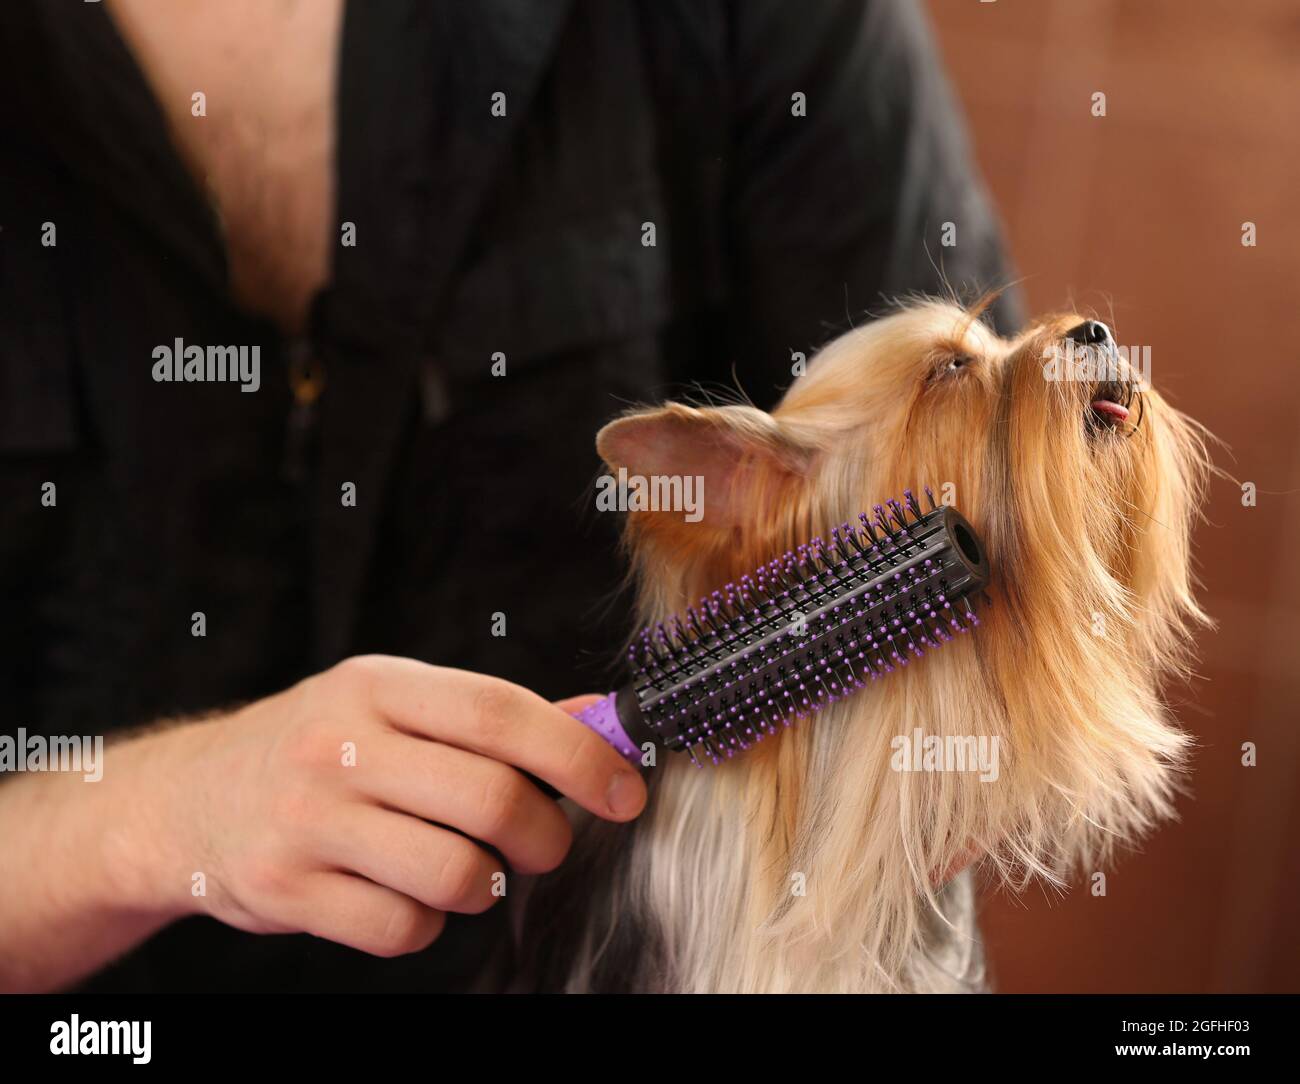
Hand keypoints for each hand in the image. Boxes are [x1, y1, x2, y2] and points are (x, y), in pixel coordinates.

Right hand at [144, 656, 645, 957]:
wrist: (187, 798)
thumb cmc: (319, 746)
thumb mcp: (394, 704)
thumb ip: (492, 716)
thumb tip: (601, 723)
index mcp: (379, 686)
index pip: (499, 712)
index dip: (577, 754)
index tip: (626, 791)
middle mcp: (339, 744)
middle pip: (490, 798)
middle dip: (546, 835)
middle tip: (546, 844)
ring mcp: (308, 818)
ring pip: (453, 873)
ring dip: (489, 885)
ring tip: (472, 871)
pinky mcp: (286, 888)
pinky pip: (400, 927)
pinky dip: (426, 923)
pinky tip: (406, 894)